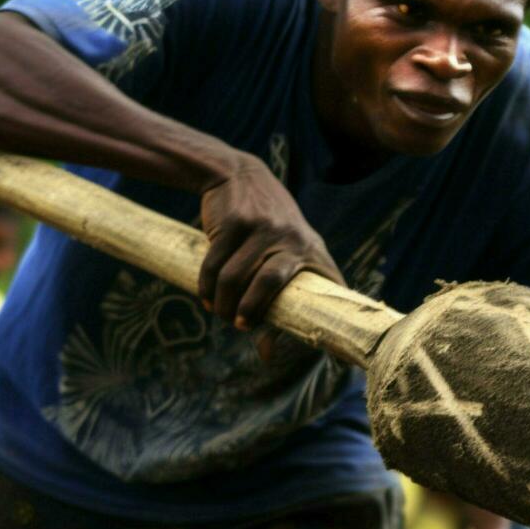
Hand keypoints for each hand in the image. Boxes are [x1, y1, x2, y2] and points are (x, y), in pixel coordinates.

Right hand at [197, 152, 342, 329]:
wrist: (240, 175)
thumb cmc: (266, 228)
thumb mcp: (286, 248)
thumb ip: (282, 294)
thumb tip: (268, 353)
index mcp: (312, 249)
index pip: (322, 288)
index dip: (314, 318)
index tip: (293, 342)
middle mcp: (292, 238)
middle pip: (269, 285)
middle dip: (249, 312)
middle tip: (239, 325)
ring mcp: (262, 228)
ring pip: (235, 278)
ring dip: (222, 303)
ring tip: (219, 311)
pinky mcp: (234, 223)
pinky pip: (215, 265)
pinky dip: (207, 287)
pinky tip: (207, 296)